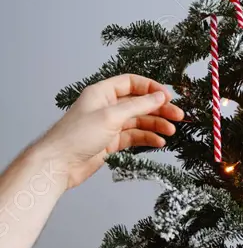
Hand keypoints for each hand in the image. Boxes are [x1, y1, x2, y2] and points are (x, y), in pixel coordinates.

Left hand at [38, 75, 183, 188]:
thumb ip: (138, 106)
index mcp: (102, 92)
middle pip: (139, 103)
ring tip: (171, 131)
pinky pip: (134, 137)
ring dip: (156, 125)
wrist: (59, 164)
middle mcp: (106, 106)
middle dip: (159, 109)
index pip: (131, 83)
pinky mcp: (110, 142)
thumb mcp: (111, 116)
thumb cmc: (77, 136)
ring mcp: (109, 125)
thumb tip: (160, 96)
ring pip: (138, 121)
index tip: (168, 96)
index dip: (151, 88)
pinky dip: (147, 138)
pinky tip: (159, 142)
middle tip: (178, 116)